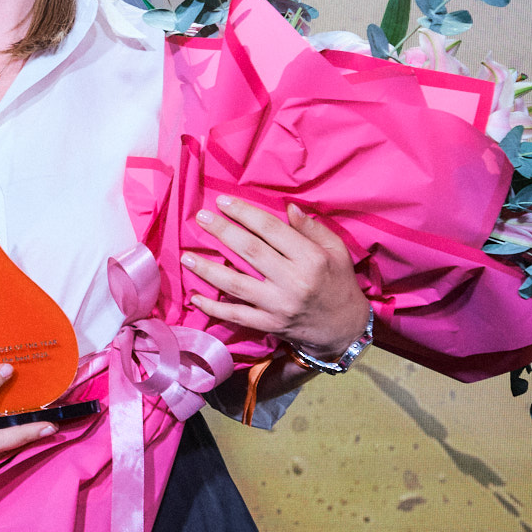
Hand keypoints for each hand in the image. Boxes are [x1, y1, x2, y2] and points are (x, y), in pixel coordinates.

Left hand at [179, 197, 369, 354]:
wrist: (344, 328)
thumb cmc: (339, 282)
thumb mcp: (336, 250)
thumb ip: (312, 228)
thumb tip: (287, 207)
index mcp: (311, 258)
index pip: (271, 230)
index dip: (245, 213)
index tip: (223, 202)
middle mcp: (293, 281)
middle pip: (250, 252)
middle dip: (222, 232)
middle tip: (201, 218)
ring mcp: (278, 305)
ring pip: (236, 284)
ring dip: (208, 269)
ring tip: (186, 256)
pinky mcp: (269, 324)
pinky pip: (236, 315)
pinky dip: (214, 307)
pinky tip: (195, 296)